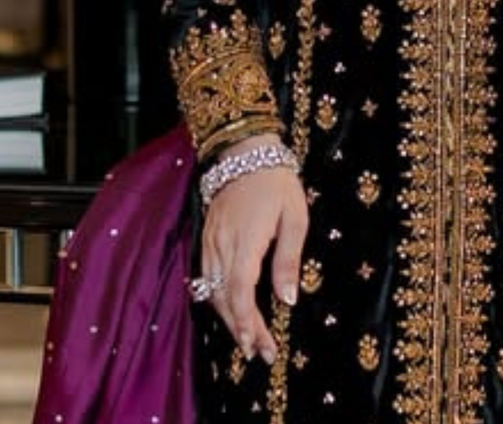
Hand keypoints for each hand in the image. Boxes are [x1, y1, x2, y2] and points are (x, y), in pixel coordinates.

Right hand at [199, 133, 308, 363]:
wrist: (246, 151)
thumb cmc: (277, 182)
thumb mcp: (295, 217)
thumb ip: (288, 259)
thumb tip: (287, 300)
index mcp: (246, 239)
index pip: (241, 291)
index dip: (248, 323)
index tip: (260, 346)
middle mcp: (222, 244)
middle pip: (225, 298)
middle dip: (241, 329)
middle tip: (260, 352)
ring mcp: (211, 241)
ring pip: (213, 290)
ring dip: (228, 318)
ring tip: (248, 339)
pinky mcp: (207, 237)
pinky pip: (207, 277)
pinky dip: (218, 298)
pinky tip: (231, 310)